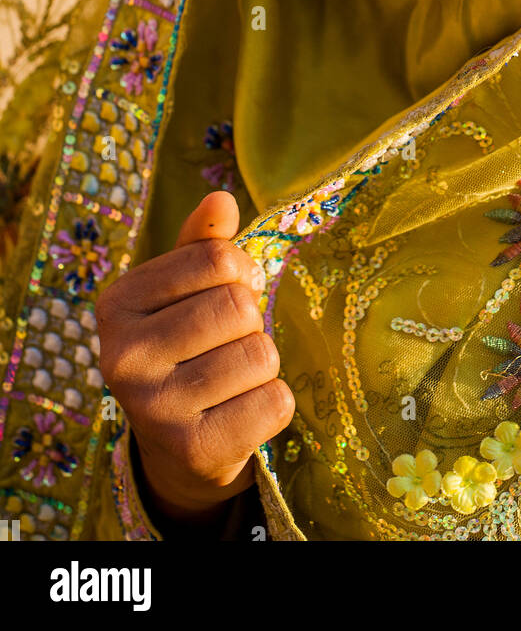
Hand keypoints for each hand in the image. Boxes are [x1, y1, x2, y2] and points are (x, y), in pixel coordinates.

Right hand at [97, 190, 292, 522]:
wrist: (178, 445)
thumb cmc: (186, 346)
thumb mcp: (184, 290)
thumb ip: (203, 243)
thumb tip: (221, 199)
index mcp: (117, 303)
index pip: (215, 258)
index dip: (240, 272)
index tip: (229, 292)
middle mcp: (123, 357)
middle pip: (237, 306)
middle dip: (251, 319)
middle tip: (230, 341)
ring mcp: (154, 409)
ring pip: (259, 354)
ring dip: (263, 362)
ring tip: (234, 376)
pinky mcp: (193, 450)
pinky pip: (274, 402)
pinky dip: (274, 401)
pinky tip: (243, 408)